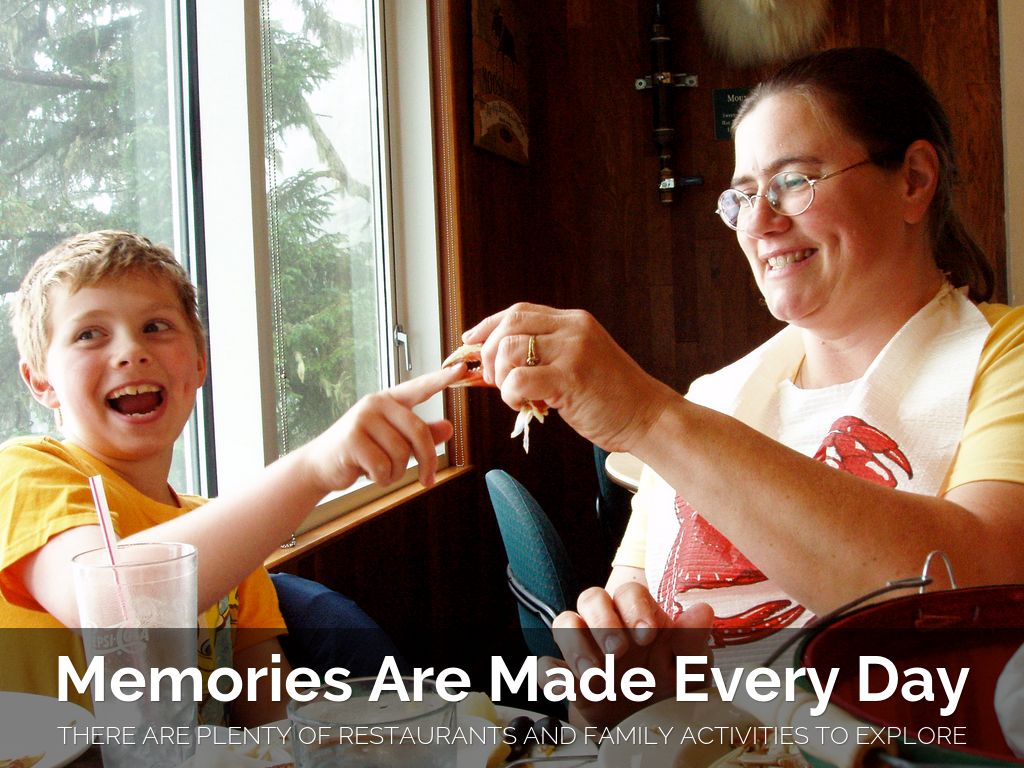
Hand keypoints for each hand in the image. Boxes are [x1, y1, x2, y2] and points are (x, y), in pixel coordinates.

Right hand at [302, 365, 463, 493]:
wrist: (320, 466)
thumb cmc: (361, 452)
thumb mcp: (394, 442)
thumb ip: (421, 435)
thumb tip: (449, 427)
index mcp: (389, 400)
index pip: (420, 387)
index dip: (442, 379)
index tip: (463, 368)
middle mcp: (376, 404)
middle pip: (418, 432)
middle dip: (427, 461)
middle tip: (428, 481)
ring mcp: (362, 419)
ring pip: (402, 454)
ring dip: (396, 473)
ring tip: (379, 470)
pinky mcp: (352, 439)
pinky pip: (384, 467)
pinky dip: (381, 478)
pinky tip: (366, 473)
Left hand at [462, 303, 676, 451]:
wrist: (648, 416)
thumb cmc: (611, 397)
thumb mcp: (578, 362)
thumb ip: (546, 354)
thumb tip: (494, 361)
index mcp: (573, 321)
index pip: (518, 311)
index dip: (488, 326)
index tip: (470, 341)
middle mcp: (573, 329)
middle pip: (508, 325)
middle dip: (488, 353)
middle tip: (492, 380)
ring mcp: (573, 351)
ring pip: (509, 350)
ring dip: (500, 377)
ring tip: (514, 396)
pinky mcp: (571, 378)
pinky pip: (519, 378)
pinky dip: (510, 394)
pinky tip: (524, 405)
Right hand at [547, 582, 712, 727]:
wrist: (647, 728)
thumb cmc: (669, 688)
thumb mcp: (688, 668)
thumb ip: (692, 640)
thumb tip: (702, 610)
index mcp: (638, 616)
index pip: (628, 592)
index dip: (635, 608)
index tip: (647, 634)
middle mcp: (608, 625)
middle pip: (591, 598)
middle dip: (603, 622)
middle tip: (619, 651)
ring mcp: (585, 648)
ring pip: (565, 623)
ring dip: (576, 646)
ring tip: (597, 678)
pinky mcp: (566, 675)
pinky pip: (546, 665)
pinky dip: (553, 674)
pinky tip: (569, 688)